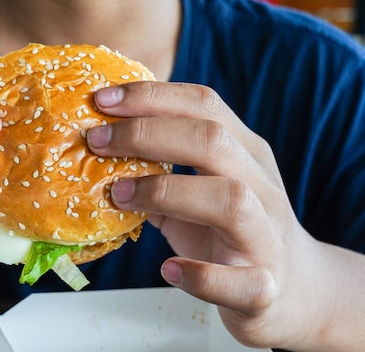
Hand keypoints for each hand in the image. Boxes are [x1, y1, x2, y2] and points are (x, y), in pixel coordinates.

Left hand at [86, 82, 332, 350]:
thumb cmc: (230, 232)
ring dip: (166, 192)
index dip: (150, 97)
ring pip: (231, 200)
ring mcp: (267, 237)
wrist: (292, 290)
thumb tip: (97, 150)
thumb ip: (159, 169)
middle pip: (212, 140)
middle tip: (95, 141)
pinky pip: (241, 282)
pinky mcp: (264, 288)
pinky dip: (200, 275)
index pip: (203, 105)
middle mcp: (261, 186)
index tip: (101, 99)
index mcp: (246, 153)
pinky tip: (169, 269)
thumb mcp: (200, 189)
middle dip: (147, 133)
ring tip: (120, 196)